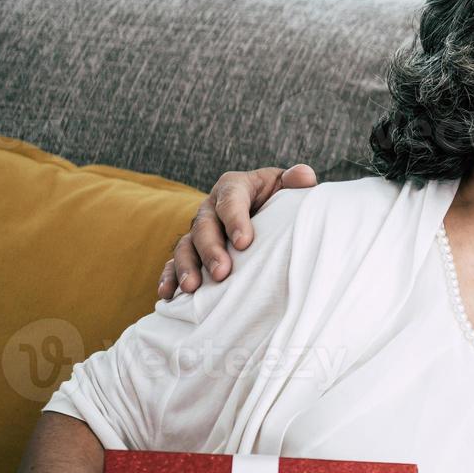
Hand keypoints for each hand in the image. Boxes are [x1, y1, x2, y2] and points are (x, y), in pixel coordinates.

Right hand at [157, 164, 317, 300]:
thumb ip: (295, 179)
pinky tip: (169, 295)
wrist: (266, 210)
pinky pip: (174, 263)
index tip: (245, 242)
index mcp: (233, 187)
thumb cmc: (278, 197)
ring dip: (186, 266)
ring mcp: (198, 230)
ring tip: (192, 287)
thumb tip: (305, 177)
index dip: (236, 220)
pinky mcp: (191, 250)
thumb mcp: (286, 184)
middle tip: (222, 272)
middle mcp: (210, 207)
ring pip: (186, 245)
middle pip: (204, 226)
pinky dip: (169, 277)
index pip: (231, 200)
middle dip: (211, 249)